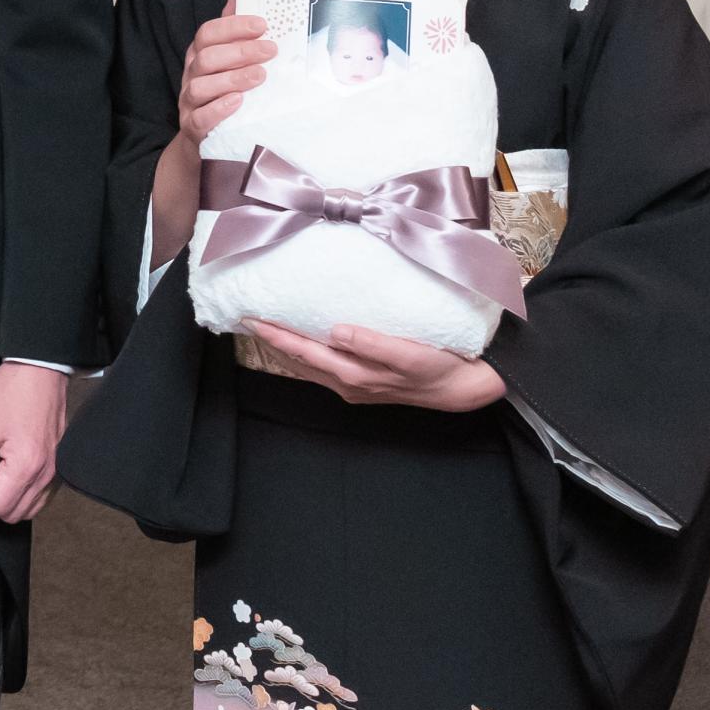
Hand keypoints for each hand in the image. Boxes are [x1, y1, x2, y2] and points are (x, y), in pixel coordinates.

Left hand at [0, 362, 66, 522]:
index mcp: (26, 468)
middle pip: (13, 514)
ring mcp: (56, 472)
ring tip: (2, 460)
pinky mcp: (59, 466)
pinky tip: (15, 462)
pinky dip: (24, 487)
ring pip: (28, 508)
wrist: (39, 371)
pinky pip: (40, 495)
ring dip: (10, 492)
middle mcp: (46, 475)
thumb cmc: (11, 394)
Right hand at [178, 0, 273, 145]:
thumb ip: (234, 30)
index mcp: (199, 55)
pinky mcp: (193, 128)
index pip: (208, 33)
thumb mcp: (229, 60)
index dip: (233, 27)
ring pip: (200, 86)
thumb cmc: (224, 92)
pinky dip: (218, 109)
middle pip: (206, 57)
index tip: (263, 25)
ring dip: (232, 78)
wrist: (207, 139)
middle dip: (240, 51)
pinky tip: (238, 102)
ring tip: (260, 76)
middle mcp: (191, 75)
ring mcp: (189, 102)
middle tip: (271, 50)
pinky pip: (200, 118)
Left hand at [242, 321, 508, 412]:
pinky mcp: (364, 383)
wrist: (462, 391)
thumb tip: (336, 332)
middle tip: (246, 318)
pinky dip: (306, 355)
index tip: (250, 318)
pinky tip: (303, 345)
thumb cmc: (439, 368)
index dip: (275, 335)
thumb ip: (373, 345)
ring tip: (264, 329)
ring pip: (309, 366)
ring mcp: (354, 386)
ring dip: (285, 349)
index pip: (304, 352)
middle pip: (300, 360)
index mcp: (354, 374)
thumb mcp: (410, 356)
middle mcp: (347, 383)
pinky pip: (324, 368)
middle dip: (272, 340)